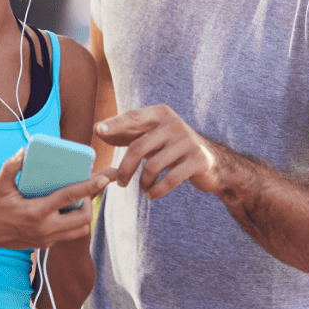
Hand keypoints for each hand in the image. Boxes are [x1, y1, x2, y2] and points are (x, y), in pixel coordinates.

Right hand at [0, 149, 114, 249]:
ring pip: (79, 231)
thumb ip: (11, 166)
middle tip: (83, 189)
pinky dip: (72, 223)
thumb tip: (24, 150)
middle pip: (83, 219)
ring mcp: (46, 239)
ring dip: (83, 216)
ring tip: (75, 200)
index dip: (90, 186)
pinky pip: (67, 235)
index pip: (70, 197)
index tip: (106, 178)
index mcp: (36, 212)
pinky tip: (63, 209)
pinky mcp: (44, 244)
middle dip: (90, 203)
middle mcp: (45, 228)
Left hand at [95, 106, 222, 198]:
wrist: (212, 162)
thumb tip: (97, 130)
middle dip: (125, 168)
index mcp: (161, 114)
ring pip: (152, 166)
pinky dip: (156, 191)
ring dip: (143, 182)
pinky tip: (151, 194)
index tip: (97, 130)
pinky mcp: (198, 160)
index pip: (133, 117)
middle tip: (121, 182)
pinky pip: (170, 179)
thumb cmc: (172, 147)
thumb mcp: (152, 136)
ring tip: (143, 188)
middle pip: (138, 147)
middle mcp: (174, 123)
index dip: (114, 124)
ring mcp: (188, 141)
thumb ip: (127, 133)